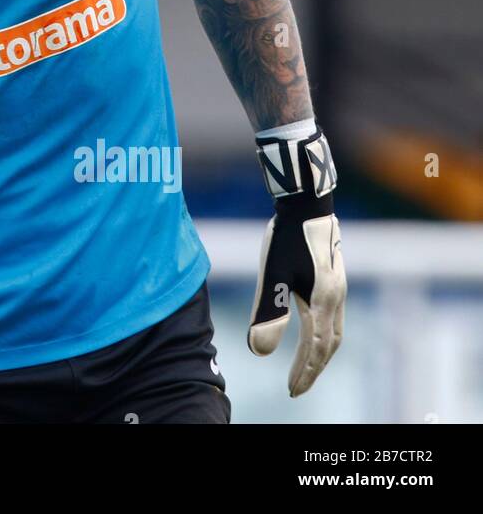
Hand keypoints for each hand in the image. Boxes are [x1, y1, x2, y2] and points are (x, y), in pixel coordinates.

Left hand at [248, 128, 345, 395]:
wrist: (307, 204)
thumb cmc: (286, 238)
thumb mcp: (272, 276)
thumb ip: (267, 314)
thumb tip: (258, 352)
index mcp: (322, 303)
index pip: (315, 349)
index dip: (304, 372)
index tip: (291, 391)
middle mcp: (335, 299)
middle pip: (329, 345)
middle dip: (314, 368)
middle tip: (297, 386)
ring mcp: (338, 288)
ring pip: (334, 331)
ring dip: (320, 352)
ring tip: (305, 366)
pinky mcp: (334, 277)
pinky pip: (333, 316)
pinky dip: (324, 333)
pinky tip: (312, 330)